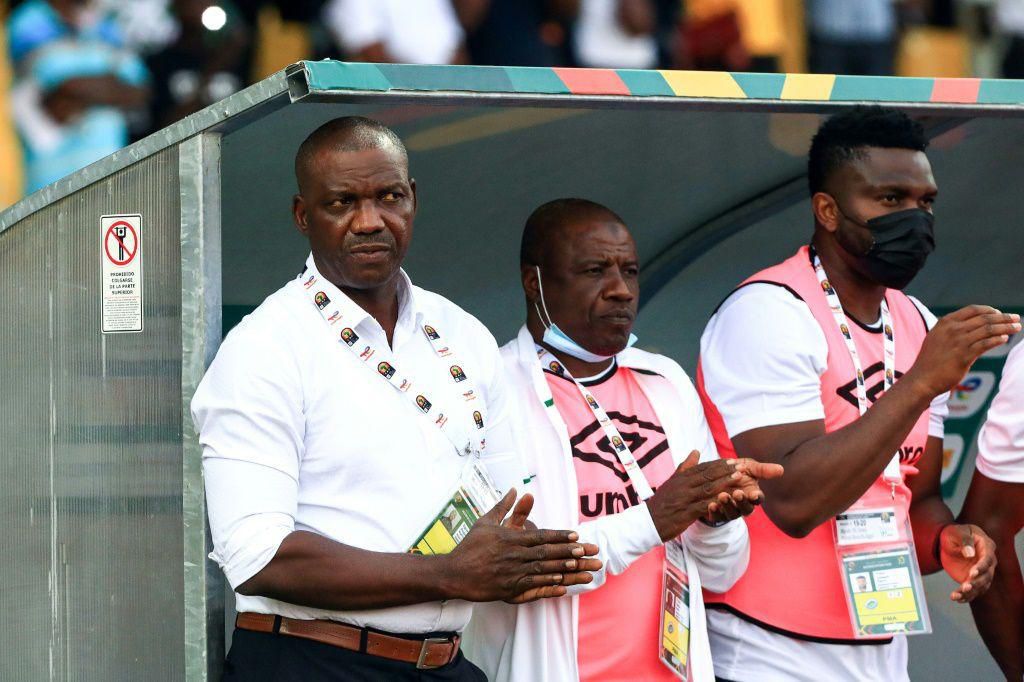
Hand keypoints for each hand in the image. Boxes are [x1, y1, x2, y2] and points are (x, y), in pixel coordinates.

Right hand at [444, 489, 599, 602]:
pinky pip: (534, 586)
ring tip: (582, 567)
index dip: (560, 536)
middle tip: (589, 550)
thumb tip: (515, 490)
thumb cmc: (470, 546)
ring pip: (544, 570)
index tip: (576, 535)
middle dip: (570, 551)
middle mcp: (515, 555)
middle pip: (547, 552)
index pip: (541, 536)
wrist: (455, 573)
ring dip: (565, 568)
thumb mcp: (485, 522)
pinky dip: (549, 585)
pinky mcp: (510, 589)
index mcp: (511, 538)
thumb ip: (503, 507)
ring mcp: (513, 573)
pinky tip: (563, 585)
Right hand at [647, 451, 782, 540]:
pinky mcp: (686, 513)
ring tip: (739, 478)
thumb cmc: (662, 502)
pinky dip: (716, 502)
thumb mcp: (672, 482)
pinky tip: (728, 500)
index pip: (702, 468)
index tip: (733, 461)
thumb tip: (696, 451)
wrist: (648, 522)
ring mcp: (684, 499)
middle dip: (725, 470)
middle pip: (707, 476)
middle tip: (741, 466)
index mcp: (681, 478)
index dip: (719, 464)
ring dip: (725, 482)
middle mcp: (683, 486)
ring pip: (708, 489)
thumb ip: (685, 467)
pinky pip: (704, 506)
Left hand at [705, 458, 785, 523]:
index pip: (757, 499)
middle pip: (745, 508)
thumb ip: (763, 469)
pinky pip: (716, 517)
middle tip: (737, 493)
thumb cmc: (735, 471)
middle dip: (742, 502)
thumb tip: (781, 469)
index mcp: (752, 495)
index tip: (754, 493)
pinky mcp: (716, 514)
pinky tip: (711, 504)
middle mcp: (742, 505)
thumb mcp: (749, 467)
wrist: (714, 474)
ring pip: (731, 513)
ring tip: (722, 496)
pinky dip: (714, 512)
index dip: (756, 497)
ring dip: (727, 506)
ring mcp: (729, 510)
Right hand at [908, 306, 1019, 396]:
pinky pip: (986, 344)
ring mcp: (958, 342)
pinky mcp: (964, 356)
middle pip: (984, 318)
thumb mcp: (937, 338)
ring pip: (988, 330)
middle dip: (1003, 317)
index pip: (973, 310)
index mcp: (945, 322)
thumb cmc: (930, 360)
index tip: (1000, 313)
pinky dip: (998, 340)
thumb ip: (953, 330)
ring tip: (1017, 328)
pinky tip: (1005, 339)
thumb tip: (974, 327)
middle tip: (1016, 318)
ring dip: (1006, 327)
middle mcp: (952, 329)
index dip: (989, 310)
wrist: (922, 379)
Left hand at [939, 523, 996, 602]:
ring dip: (970, 592)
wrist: (950, 541)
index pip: (988, 559)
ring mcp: (982, 572)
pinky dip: (965, 596)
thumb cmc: (956, 533)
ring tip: (956, 595)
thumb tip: (970, 553)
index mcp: (987, 546)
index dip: (981, 567)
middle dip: (976, 583)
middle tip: (965, 587)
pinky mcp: (974, 579)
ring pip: (981, 586)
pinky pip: (973, 590)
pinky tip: (956, 598)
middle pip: (987, 575)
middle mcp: (988, 561)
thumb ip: (965, 541)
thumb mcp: (957, 532)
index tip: (972, 573)